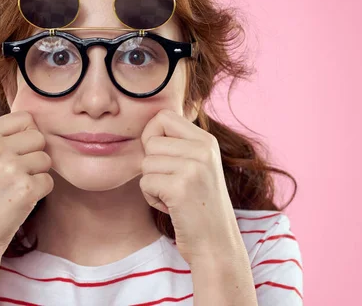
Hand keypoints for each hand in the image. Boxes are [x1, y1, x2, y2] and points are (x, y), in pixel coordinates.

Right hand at [0, 110, 53, 252]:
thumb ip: (3, 135)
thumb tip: (37, 122)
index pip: (25, 118)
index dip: (24, 136)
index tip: (11, 153)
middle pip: (39, 137)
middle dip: (33, 154)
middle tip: (13, 173)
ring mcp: (10, 168)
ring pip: (46, 159)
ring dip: (36, 174)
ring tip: (13, 187)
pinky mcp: (25, 189)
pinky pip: (48, 181)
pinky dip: (39, 191)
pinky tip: (18, 199)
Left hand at [139, 109, 241, 264]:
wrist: (216, 244)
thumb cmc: (198, 206)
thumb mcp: (197, 166)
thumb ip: (178, 145)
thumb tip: (146, 128)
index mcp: (207, 141)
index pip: (164, 116)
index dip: (153, 135)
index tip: (162, 157)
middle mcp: (203, 149)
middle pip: (150, 141)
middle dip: (152, 165)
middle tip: (172, 183)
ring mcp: (193, 168)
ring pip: (146, 163)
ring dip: (152, 184)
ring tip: (173, 196)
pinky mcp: (180, 188)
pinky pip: (145, 182)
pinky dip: (152, 198)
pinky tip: (172, 207)